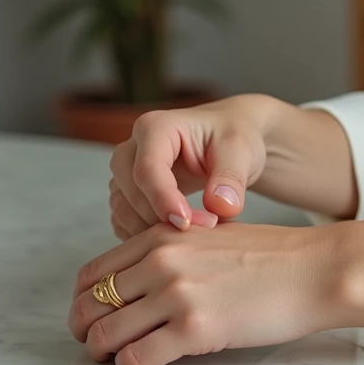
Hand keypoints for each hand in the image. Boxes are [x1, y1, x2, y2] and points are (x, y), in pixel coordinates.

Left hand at [68, 222, 342, 364]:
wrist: (318, 269)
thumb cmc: (278, 257)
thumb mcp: (215, 238)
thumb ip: (176, 251)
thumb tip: (146, 279)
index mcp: (163, 236)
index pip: (93, 273)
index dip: (85, 302)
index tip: (96, 317)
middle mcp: (161, 262)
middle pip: (90, 305)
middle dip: (86, 331)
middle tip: (98, 346)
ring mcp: (176, 295)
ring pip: (105, 335)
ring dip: (104, 354)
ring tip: (119, 359)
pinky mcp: (194, 329)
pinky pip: (136, 359)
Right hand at [108, 95, 280, 238]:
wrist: (228, 144)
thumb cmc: (233, 139)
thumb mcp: (241, 151)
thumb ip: (231, 178)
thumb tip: (220, 207)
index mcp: (156, 127)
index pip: (148, 169)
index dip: (164, 199)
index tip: (186, 223)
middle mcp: (132, 147)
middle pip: (131, 191)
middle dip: (162, 217)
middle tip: (204, 228)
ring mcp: (125, 172)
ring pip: (122, 209)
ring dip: (152, 229)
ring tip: (196, 233)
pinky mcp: (125, 193)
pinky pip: (122, 220)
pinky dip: (143, 235)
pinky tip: (177, 237)